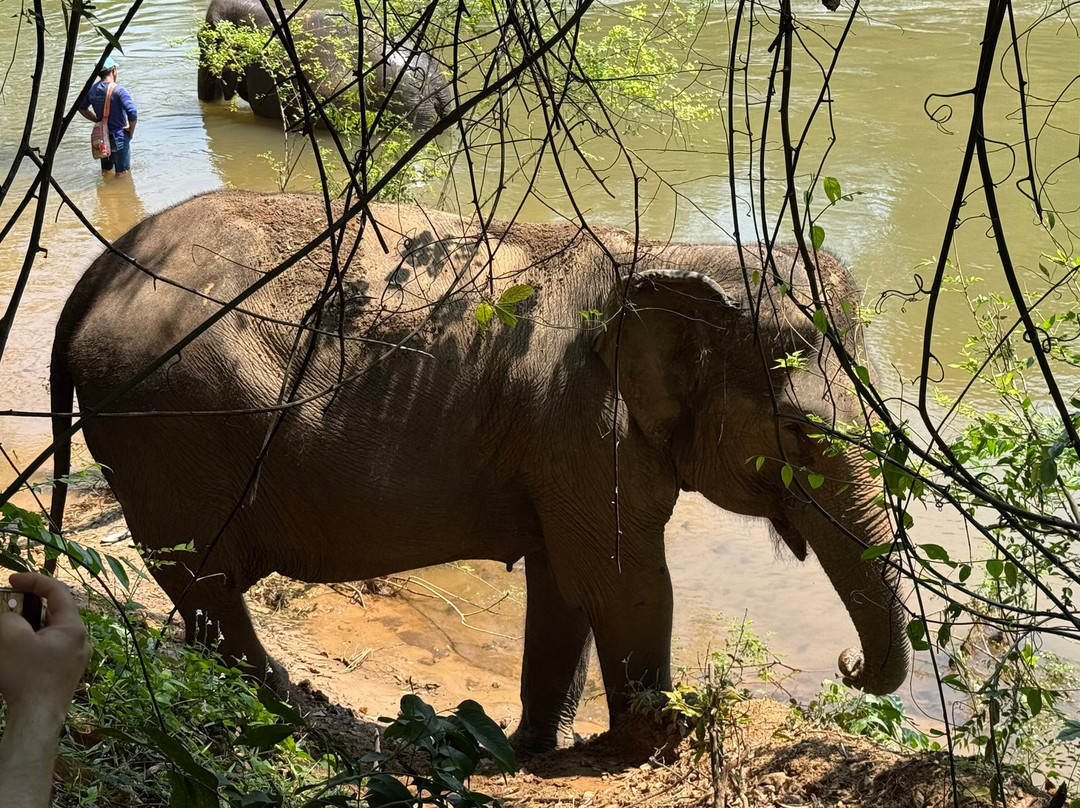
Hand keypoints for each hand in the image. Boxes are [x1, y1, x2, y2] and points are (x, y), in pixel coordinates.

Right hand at [0, 573, 90, 721]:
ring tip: (7, 636)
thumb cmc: (27, 676)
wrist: (37, 718)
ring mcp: (74, 659)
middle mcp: (80, 640)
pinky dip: (30, 647)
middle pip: (52, 613)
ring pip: (48, 634)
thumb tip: (12, 616)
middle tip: (5, 611)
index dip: (33, 580)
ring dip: (26, 630)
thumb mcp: (10, 637)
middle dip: (27, 608)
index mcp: (73, 627)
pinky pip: (47, 652)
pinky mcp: (64, 674)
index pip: (57, 591)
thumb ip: (9, 616)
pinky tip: (14, 656)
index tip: (11, 579)